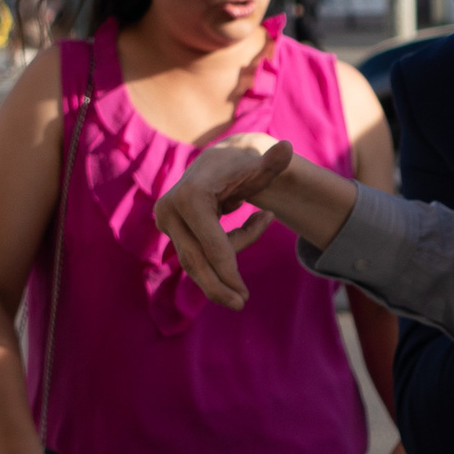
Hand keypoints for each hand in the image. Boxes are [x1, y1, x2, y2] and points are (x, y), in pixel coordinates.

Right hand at [154, 134, 290, 308]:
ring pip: (193, 261)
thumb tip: (287, 148)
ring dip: (218, 278)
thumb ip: (273, 163)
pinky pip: (196, 254)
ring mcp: (166, 221)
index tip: (244, 294)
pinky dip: (221, 258)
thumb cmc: (244, 165)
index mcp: (190, 196)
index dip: (228, 269)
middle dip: (217, 286)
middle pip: (194, 260)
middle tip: (241, 305)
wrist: (219, 161)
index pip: (210, 243)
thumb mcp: (260, 166)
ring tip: (240, 296)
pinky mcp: (170, 230)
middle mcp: (169, 209)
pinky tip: (250, 233)